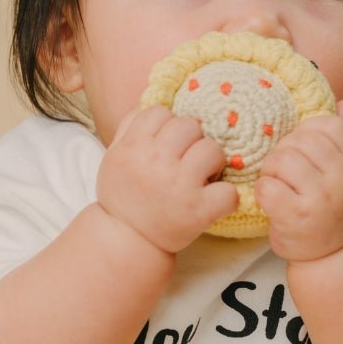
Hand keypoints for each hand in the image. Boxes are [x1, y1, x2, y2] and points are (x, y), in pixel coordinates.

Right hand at [96, 106, 238, 253]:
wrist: (125, 240)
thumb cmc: (122, 196)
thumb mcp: (113, 157)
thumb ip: (129, 127)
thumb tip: (152, 103)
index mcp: (134, 146)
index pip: (161, 112)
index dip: (168, 126)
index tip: (167, 145)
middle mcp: (156, 161)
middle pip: (190, 125)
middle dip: (191, 141)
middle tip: (187, 161)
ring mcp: (179, 185)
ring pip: (213, 149)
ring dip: (211, 163)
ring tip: (201, 178)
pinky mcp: (198, 210)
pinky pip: (228, 191)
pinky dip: (226, 197)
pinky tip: (214, 201)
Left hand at [254, 100, 342, 261]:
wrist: (338, 257)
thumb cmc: (338, 211)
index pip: (327, 126)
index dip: (305, 132)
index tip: (301, 150)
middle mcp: (341, 179)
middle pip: (299, 141)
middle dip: (283, 152)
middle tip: (282, 171)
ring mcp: (319, 198)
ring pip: (281, 159)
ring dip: (270, 170)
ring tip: (276, 184)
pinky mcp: (296, 216)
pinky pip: (267, 187)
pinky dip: (262, 191)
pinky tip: (270, 200)